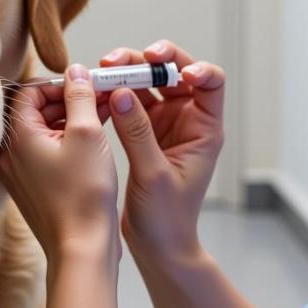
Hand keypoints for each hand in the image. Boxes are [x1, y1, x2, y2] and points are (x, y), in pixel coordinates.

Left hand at [0, 65, 119, 264]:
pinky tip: (94, 144)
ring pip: (43, 133)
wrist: (81, 249)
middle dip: (67, 101)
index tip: (86, 86)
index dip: (59, 84)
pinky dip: (67, 143)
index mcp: (17, 137)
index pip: (29, 91)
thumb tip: (76, 72)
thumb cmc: (84, 196)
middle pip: (34, 111)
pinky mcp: (33, 189)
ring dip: (71, 121)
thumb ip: (79, 96)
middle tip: (98, 98)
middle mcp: (10, 155)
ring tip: (102, 118)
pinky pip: (46, 155)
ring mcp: (19, 174)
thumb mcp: (88, 133)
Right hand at [101, 40, 225, 259]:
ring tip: (100, 71)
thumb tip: (122, 92)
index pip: (211, 83)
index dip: (197, 69)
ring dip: (125, 71)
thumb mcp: (153, 174)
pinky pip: (128, 100)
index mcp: (204, 129)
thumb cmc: (167, 219)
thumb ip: (138, 132)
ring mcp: (163, 123)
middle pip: (172, 73)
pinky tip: (96, 92)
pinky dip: (114, 92)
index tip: (176, 74)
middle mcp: (186, 120)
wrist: (157, 247)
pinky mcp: (142, 131)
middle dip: (147, 60)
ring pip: (146, 82)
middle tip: (117, 60)